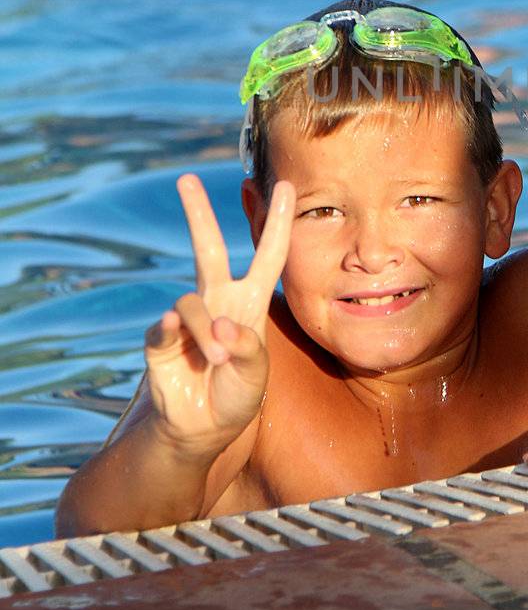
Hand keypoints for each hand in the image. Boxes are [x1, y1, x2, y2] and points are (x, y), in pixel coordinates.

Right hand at [144, 173, 293, 454]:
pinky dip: (173, 331)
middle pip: (207, 248)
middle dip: (197, 213)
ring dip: (205, 330)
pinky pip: (164, 324)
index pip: (268, 255)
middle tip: (185, 179)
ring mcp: (187, 318)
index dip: (278, 222)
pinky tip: (176, 338)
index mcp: (250, 304)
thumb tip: (220, 323)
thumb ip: (247, 349)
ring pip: (191, 301)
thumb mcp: (255, 375)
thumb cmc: (236, 397)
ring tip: (215, 360)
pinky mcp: (160, 339)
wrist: (201, 430)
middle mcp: (217, 302)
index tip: (285, 186)